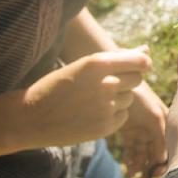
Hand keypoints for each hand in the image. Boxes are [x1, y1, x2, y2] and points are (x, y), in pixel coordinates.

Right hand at [11, 48, 151, 150]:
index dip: (142, 63)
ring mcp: (106, 107)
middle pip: (137, 80)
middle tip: (106, 83)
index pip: (140, 61)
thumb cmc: (57, 85)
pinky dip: (114, 114)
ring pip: (129, 99)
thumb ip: (118, 58)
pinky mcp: (104, 127)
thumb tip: (147, 50)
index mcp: (97, 63)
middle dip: (127, 80)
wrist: (31, 117)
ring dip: (119, 98)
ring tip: (94, 99)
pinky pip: (122, 116)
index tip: (139, 65)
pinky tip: (93, 112)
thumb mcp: (83, 66)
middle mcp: (105, 84)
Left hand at [113, 79, 167, 177]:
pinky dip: (129, 158)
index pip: (168, 147)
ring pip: (142, 154)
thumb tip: (163, 161)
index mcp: (166, 122)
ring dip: (138, 166)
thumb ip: (161, 138)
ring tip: (130, 174)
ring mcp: (142, 129)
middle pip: (155, 153)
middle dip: (150, 170)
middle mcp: (156, 127)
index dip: (164, 162)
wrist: (117, 80)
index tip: (156, 174)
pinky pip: (131, 149)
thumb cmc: (140, 96)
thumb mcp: (154, 116)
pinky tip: (126, 166)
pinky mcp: (128, 130)